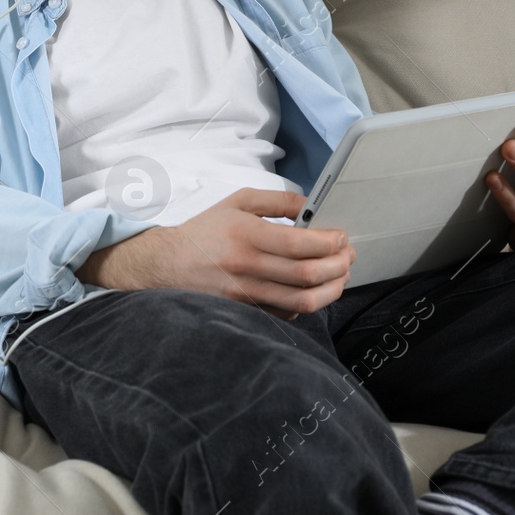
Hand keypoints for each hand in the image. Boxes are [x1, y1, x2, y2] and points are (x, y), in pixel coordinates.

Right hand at [76, 188, 354, 320]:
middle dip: (339, 266)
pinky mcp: (245, 312)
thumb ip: (276, 200)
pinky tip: (313, 291)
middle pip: (308, 274)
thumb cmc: (203, 231)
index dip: (330, 242)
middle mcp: (246, 266)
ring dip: (332, 289)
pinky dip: (307, 305)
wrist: (165, 265)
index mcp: (245, 233)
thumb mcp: (236, 202)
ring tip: (340, 276)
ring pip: (302, 300)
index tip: (342, 238)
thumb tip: (312, 205)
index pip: (300, 243)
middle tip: (349, 256)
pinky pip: (287, 314)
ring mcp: (245, 293)